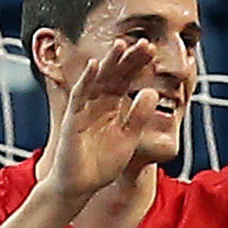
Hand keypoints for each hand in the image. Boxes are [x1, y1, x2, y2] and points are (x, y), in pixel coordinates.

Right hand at [41, 37, 160, 204]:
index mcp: (113, 105)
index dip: (138, 65)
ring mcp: (84, 107)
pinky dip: (86, 80)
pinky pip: (79, 95)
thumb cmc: (102, 162)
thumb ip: (139, 116)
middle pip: (115, 74)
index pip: (127, 79)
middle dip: (128, 58)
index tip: (153, 51)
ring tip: (121, 44)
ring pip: (97, 79)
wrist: (80, 185)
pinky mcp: (73, 117)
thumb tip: (153, 92)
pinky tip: (95, 66)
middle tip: (145, 43)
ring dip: (108, 62)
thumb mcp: (128, 138)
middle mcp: (99, 101)